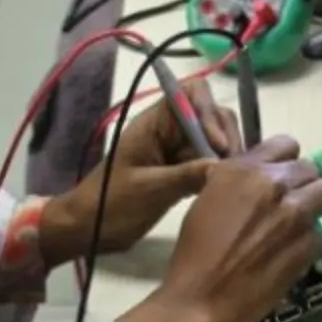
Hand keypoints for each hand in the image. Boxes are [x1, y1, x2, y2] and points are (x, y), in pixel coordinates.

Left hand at [42, 77, 242, 260]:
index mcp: (155, 123)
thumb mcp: (149, 189)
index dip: (211, 113)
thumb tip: (226, 168)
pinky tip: (227, 189)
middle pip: (210, 116)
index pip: (193, 93)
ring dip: (226, 157)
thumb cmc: (110, 204)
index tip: (219, 147)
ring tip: (233, 181)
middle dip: (225, 137)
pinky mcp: (181, 172)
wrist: (88, 228)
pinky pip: (208, 163)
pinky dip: (220, 172)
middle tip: (233, 169)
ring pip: (213, 141)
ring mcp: (176, 151)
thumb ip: (187, 175)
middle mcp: (169, 131)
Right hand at [116, 150, 321, 321]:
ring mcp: (296, 214)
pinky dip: (310, 241)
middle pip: (312, 170)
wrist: (202, 300)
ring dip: (316, 208)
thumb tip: (261, 181)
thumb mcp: (208, 200)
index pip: (286, 145)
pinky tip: (290, 255)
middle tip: (291, 206)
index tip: (282, 178)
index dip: (286, 162)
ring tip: (297, 228)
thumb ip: (238, 182)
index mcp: (244, 169)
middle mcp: (274, 184)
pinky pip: (321, 232)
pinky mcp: (309, 244)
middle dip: (304, 185)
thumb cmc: (195, 253)